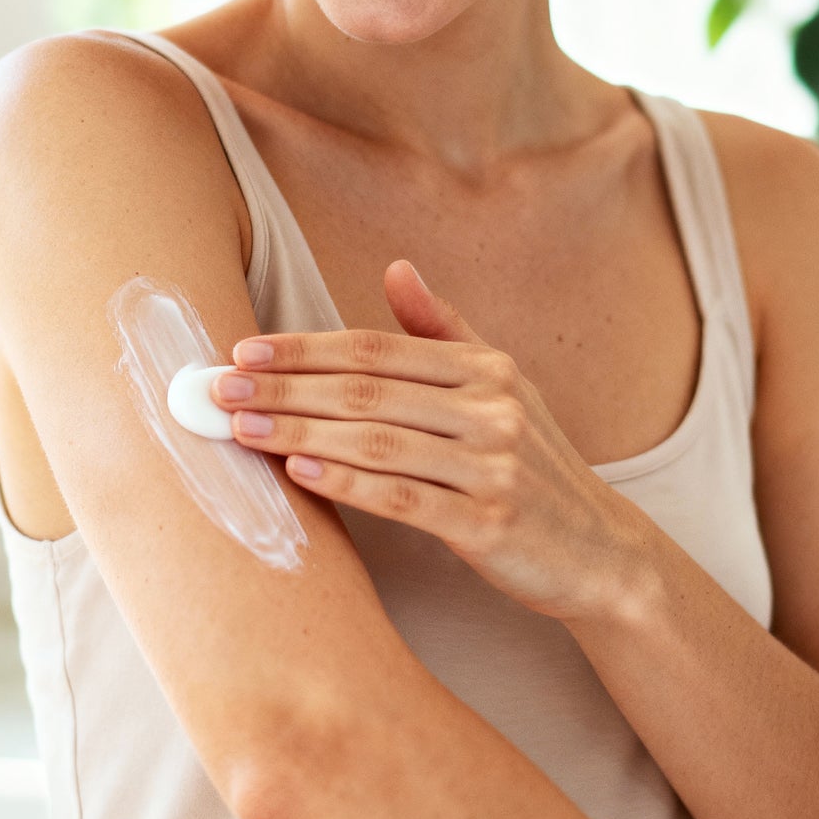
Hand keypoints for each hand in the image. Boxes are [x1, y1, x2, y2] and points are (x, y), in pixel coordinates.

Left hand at [210, 260, 649, 622]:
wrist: (597, 550)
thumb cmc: (533, 464)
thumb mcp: (501, 386)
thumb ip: (444, 329)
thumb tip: (396, 268)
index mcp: (486, 368)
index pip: (377, 349)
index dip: (306, 347)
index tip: (245, 350)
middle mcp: (492, 408)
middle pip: (368, 391)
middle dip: (286, 387)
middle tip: (220, 388)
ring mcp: (493, 465)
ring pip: (376, 441)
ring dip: (300, 431)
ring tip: (242, 427)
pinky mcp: (488, 521)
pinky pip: (403, 497)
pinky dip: (346, 482)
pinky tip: (300, 472)